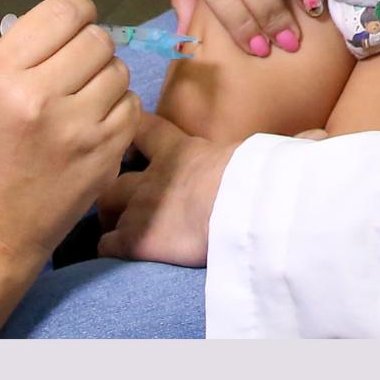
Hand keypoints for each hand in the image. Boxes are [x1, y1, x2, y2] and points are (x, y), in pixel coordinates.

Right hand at [0, 0, 139, 334]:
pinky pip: (131, 107)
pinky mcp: (105, 155)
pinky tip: (96, 124)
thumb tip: (72, 25)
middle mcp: (40, 94)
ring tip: (83, 100)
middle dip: (92, 47)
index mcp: (1, 74)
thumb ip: (25, 57)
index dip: (78, 13)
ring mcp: (78, 127)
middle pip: (98, 39)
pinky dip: (119, 109)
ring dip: (106, 78)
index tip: (75, 27)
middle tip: (77, 69)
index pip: (63, 11)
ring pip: (119, 71)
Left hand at [96, 113, 237, 266]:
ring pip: (105, 208)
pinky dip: (108, 248)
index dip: (131, 130)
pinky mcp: (135, 241)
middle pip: (112, 173)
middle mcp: (151, 177)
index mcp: (178, 151)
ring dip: (109, 217)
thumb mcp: (243, 157)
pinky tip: (116, 252)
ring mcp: (139, 209)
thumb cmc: (251, 181)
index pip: (144, 127)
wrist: (239, 209)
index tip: (128, 139)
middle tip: (118, 196)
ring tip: (115, 227)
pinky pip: (107, 245)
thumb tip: (274, 152)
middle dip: (111, 183)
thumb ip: (235, 158)